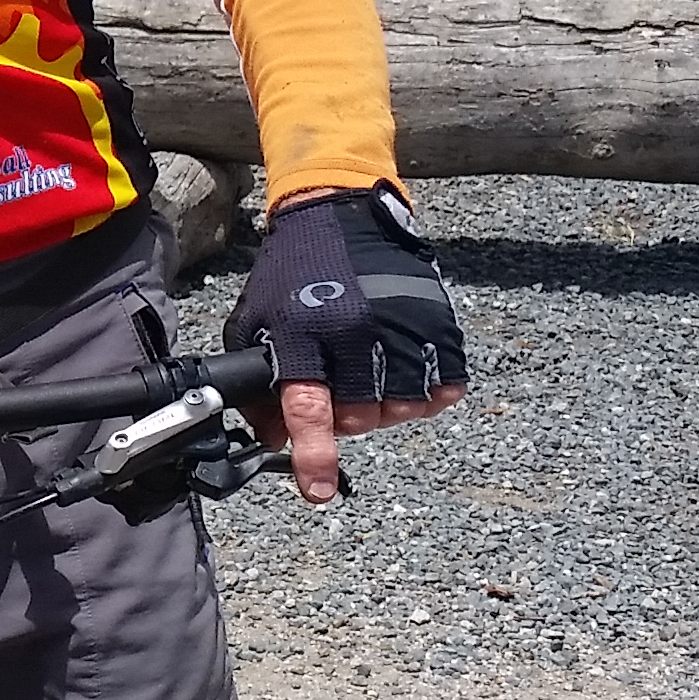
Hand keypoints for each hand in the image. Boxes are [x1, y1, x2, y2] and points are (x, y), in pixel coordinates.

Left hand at [230, 187, 466, 503]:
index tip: (317, 489)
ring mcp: (398, 325)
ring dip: (386, 406)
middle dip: (348, 418)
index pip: (307, 406)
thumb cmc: (291, 273)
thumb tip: (273, 441)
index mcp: (300, 334)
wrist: (338, 210)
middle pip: (360, 417)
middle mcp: (352, 332)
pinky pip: (443, 385)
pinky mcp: (435, 320)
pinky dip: (427, 391)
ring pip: (403, 407)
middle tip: (339, 388)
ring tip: (369, 375)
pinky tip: (404, 370)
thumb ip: (258, 385)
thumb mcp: (255, 323)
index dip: (314, 454)